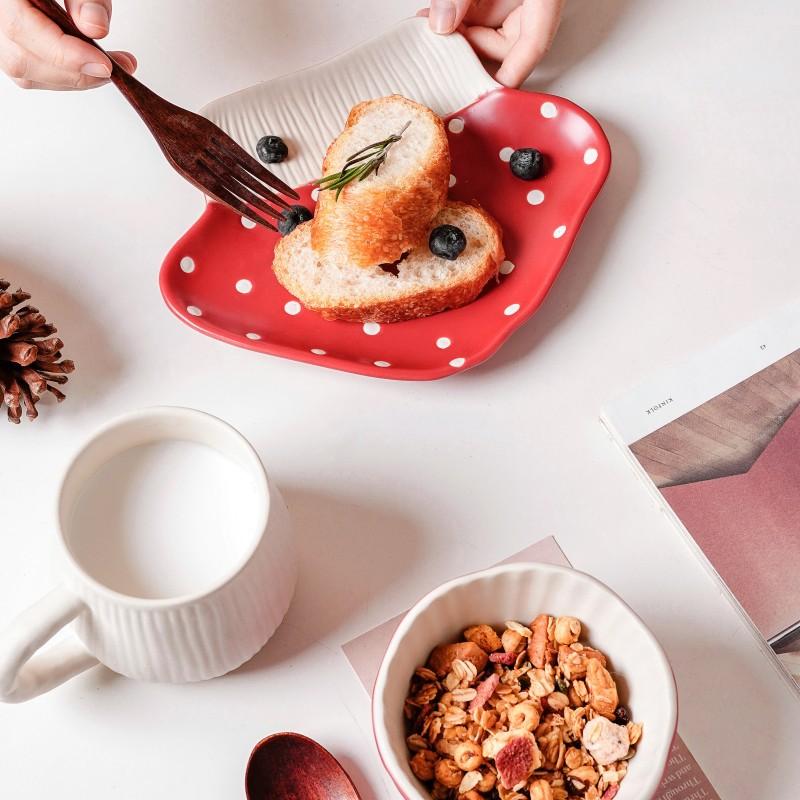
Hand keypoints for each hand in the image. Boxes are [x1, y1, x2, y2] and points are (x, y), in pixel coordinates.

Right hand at [0, 0, 135, 89]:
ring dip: (73, 79)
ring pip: (26, 73)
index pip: (21, 29)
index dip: (65, 54)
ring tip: (108, 66)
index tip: (104, 65)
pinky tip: (90, 66)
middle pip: (22, 59)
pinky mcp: (11, 48)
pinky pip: (34, 74)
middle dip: (75, 73)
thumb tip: (94, 27)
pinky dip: (66, 76)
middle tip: (114, 68)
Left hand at [422, 0, 564, 87]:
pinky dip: (458, 10)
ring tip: (428, 24)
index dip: (507, 78)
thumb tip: (442, 22)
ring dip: (457, 27)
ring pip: (486, 23)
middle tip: (437, 47)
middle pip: (503, 41)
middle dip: (467, 45)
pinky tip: (435, 12)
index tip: (482, 95)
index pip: (529, 49)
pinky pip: (479, 6)